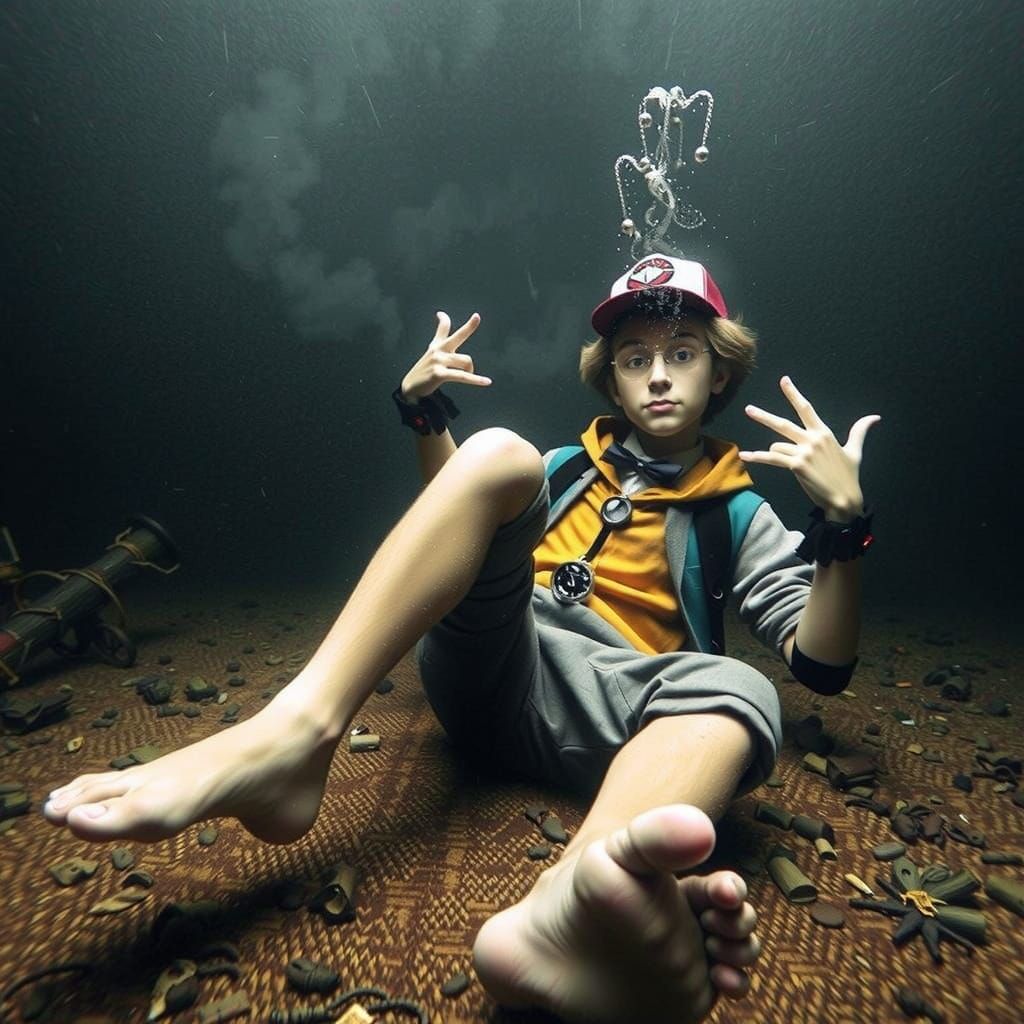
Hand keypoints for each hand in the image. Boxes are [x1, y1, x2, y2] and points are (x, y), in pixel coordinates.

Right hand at [400, 311, 491, 401]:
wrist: (411, 389)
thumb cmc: (424, 373)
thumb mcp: (430, 356)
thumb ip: (437, 345)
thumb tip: (437, 330)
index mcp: (436, 346)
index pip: (441, 329)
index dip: (443, 319)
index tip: (441, 314)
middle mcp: (438, 351)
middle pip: (457, 337)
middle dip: (468, 327)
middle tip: (476, 317)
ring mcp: (438, 361)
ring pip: (466, 360)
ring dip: (471, 370)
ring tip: (469, 375)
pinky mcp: (439, 373)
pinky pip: (463, 376)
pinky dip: (476, 380)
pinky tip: (486, 382)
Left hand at [738, 376, 879, 518]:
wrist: (845, 499)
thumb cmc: (849, 476)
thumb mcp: (854, 450)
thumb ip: (859, 431)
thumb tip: (875, 417)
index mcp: (824, 433)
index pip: (806, 408)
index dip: (793, 394)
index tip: (784, 381)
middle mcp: (812, 439)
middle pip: (783, 424)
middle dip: (764, 416)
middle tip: (748, 409)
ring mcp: (804, 452)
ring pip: (777, 446)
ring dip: (776, 454)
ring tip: (789, 464)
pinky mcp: (797, 465)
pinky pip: (772, 458)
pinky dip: (757, 457)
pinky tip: (744, 455)